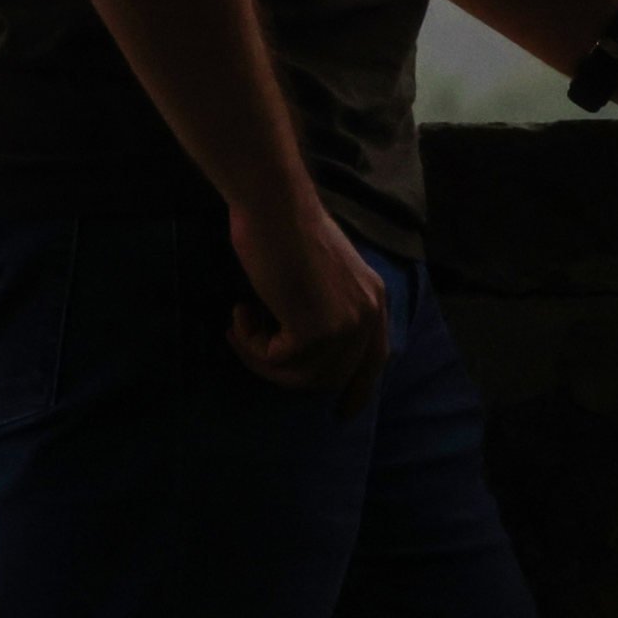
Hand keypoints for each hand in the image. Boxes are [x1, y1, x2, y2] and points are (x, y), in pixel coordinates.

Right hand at [227, 189, 392, 408]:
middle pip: (332, 377)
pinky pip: (277, 361)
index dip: (359, 389)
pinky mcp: (316, 331)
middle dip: (287, 373)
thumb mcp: (322, 273)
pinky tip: (241, 312)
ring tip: (243, 323)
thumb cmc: (286, 228)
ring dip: (262, 357)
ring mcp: (345, 324)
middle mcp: (367, 315)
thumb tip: (307, 347)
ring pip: (301, 375)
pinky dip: (251, 344)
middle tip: (250, 344)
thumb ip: (328, 307)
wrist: (274, 204)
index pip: (376, 359)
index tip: (343, 412)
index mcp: (374, 298)